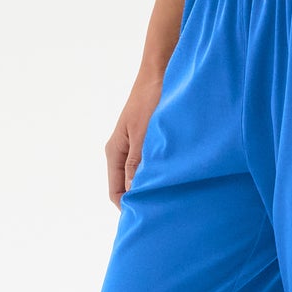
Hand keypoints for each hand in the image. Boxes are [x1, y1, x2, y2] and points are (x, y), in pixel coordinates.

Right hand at [106, 66, 164, 205]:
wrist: (161, 72)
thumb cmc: (151, 101)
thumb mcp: (144, 135)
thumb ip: (136, 164)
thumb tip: (133, 193)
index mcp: (114, 152)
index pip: (115, 192)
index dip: (128, 207)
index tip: (146, 219)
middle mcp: (122, 152)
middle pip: (126, 186)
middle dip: (141, 199)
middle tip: (163, 213)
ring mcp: (135, 146)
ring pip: (140, 176)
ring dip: (152, 186)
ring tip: (172, 198)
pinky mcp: (149, 141)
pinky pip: (150, 165)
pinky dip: (159, 174)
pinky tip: (176, 178)